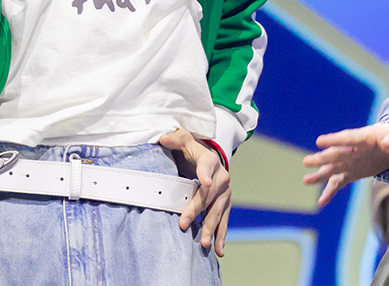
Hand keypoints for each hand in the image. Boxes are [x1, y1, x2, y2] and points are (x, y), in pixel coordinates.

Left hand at [159, 129, 230, 256]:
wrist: (210, 157)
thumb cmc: (193, 150)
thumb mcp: (184, 140)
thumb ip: (175, 139)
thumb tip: (163, 138)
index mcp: (210, 160)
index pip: (207, 167)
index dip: (206, 174)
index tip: (206, 182)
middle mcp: (221, 177)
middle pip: (209, 195)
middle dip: (198, 210)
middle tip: (184, 224)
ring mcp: (225, 193)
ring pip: (218, 211)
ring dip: (212, 227)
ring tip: (205, 243)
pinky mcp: (225, 204)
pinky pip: (224, 221)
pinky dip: (221, 235)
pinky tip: (218, 250)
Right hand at [302, 122, 388, 206]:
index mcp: (367, 137)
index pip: (349, 138)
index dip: (334, 140)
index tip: (319, 141)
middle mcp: (355, 149)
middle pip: (337, 153)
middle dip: (323, 158)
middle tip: (307, 161)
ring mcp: (352, 161)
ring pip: (333, 168)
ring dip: (320, 174)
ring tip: (306, 180)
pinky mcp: (353, 172)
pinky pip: (339, 182)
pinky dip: (330, 191)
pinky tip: (322, 201)